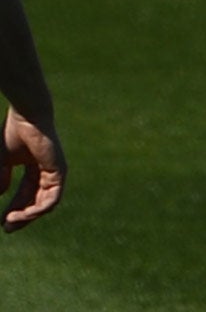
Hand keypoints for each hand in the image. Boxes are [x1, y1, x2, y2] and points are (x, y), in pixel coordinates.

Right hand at [1, 109, 64, 231]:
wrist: (27, 118)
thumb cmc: (13, 134)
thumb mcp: (2, 161)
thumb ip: (1, 177)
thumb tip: (0, 193)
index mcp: (35, 167)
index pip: (26, 194)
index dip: (13, 208)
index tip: (1, 222)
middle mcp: (47, 171)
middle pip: (36, 201)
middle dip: (20, 216)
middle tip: (6, 228)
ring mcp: (56, 172)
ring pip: (45, 204)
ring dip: (27, 216)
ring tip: (10, 222)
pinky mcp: (60, 173)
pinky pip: (52, 200)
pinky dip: (36, 211)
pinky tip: (20, 215)